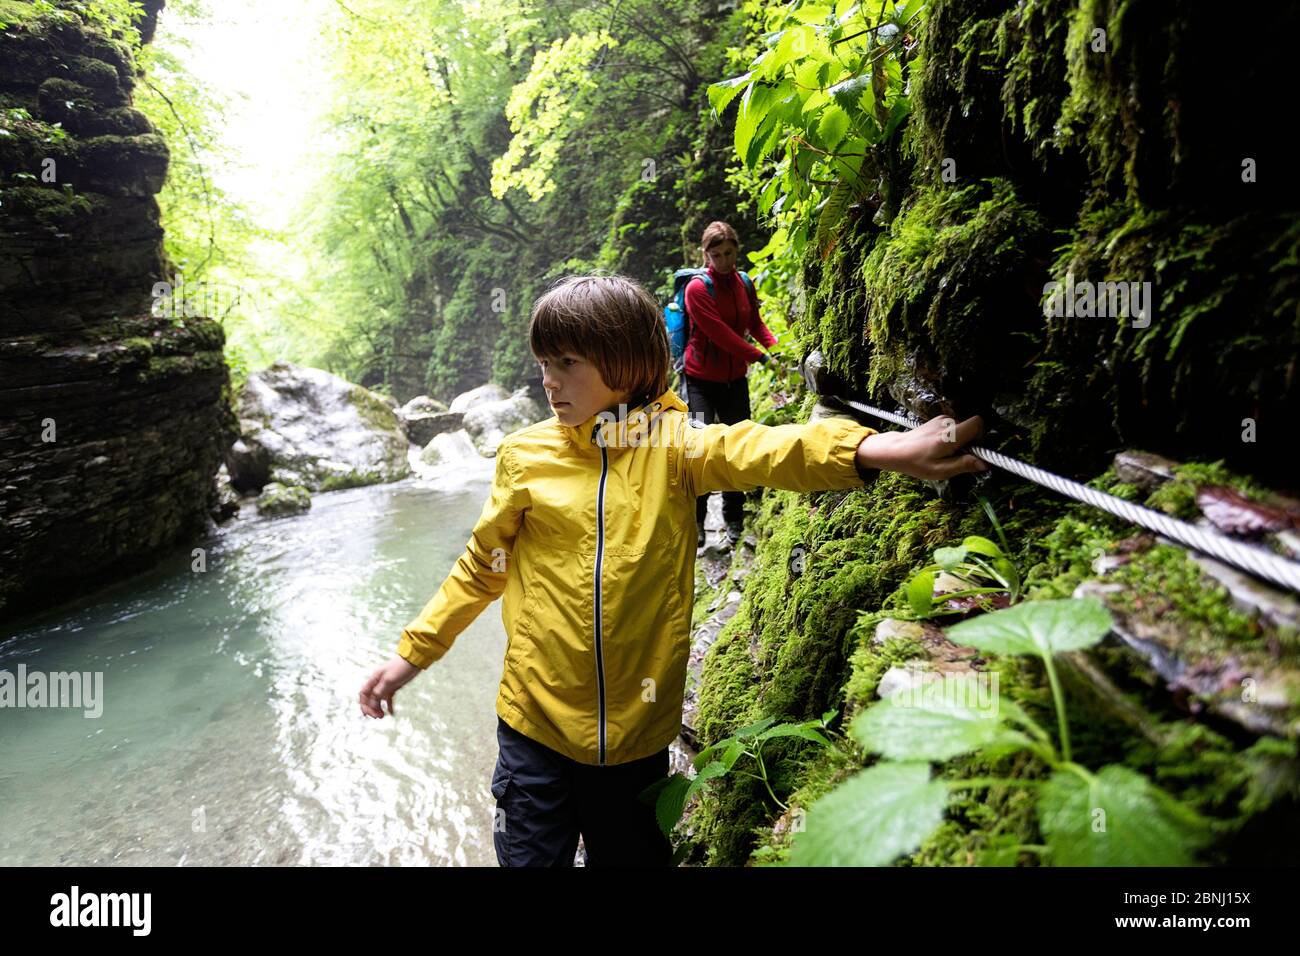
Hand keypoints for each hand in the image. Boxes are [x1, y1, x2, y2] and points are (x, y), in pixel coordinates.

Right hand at [358, 655, 421, 718]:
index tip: (367, 715)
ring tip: (383, 716)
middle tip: (378, 717)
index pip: (364, 694)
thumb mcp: (388, 680)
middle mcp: (378, 682)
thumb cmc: (400, 668)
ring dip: (379, 708)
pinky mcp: (393, 687)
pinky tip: (391, 713)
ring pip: (378, 699)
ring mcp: (386, 685)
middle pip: (370, 698)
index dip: (363, 704)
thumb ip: (379, 691)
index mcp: (374, 679)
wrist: (413, 660)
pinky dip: (389, 706)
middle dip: (371, 708)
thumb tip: (372, 703)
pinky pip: (388, 699)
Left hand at [855, 414, 988, 480]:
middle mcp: (947, 422)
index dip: (980, 436)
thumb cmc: (916, 462)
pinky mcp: (938, 420)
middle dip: (970, 441)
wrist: (896, 450)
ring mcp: (942, 419)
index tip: (973, 450)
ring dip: (960, 440)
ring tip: (945, 452)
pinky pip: (954, 427)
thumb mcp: (940, 470)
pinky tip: (940, 447)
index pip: (977, 423)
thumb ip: (963, 465)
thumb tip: (983, 463)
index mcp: (949, 435)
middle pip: (971, 426)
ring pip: (963, 428)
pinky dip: (953, 437)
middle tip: (956, 455)